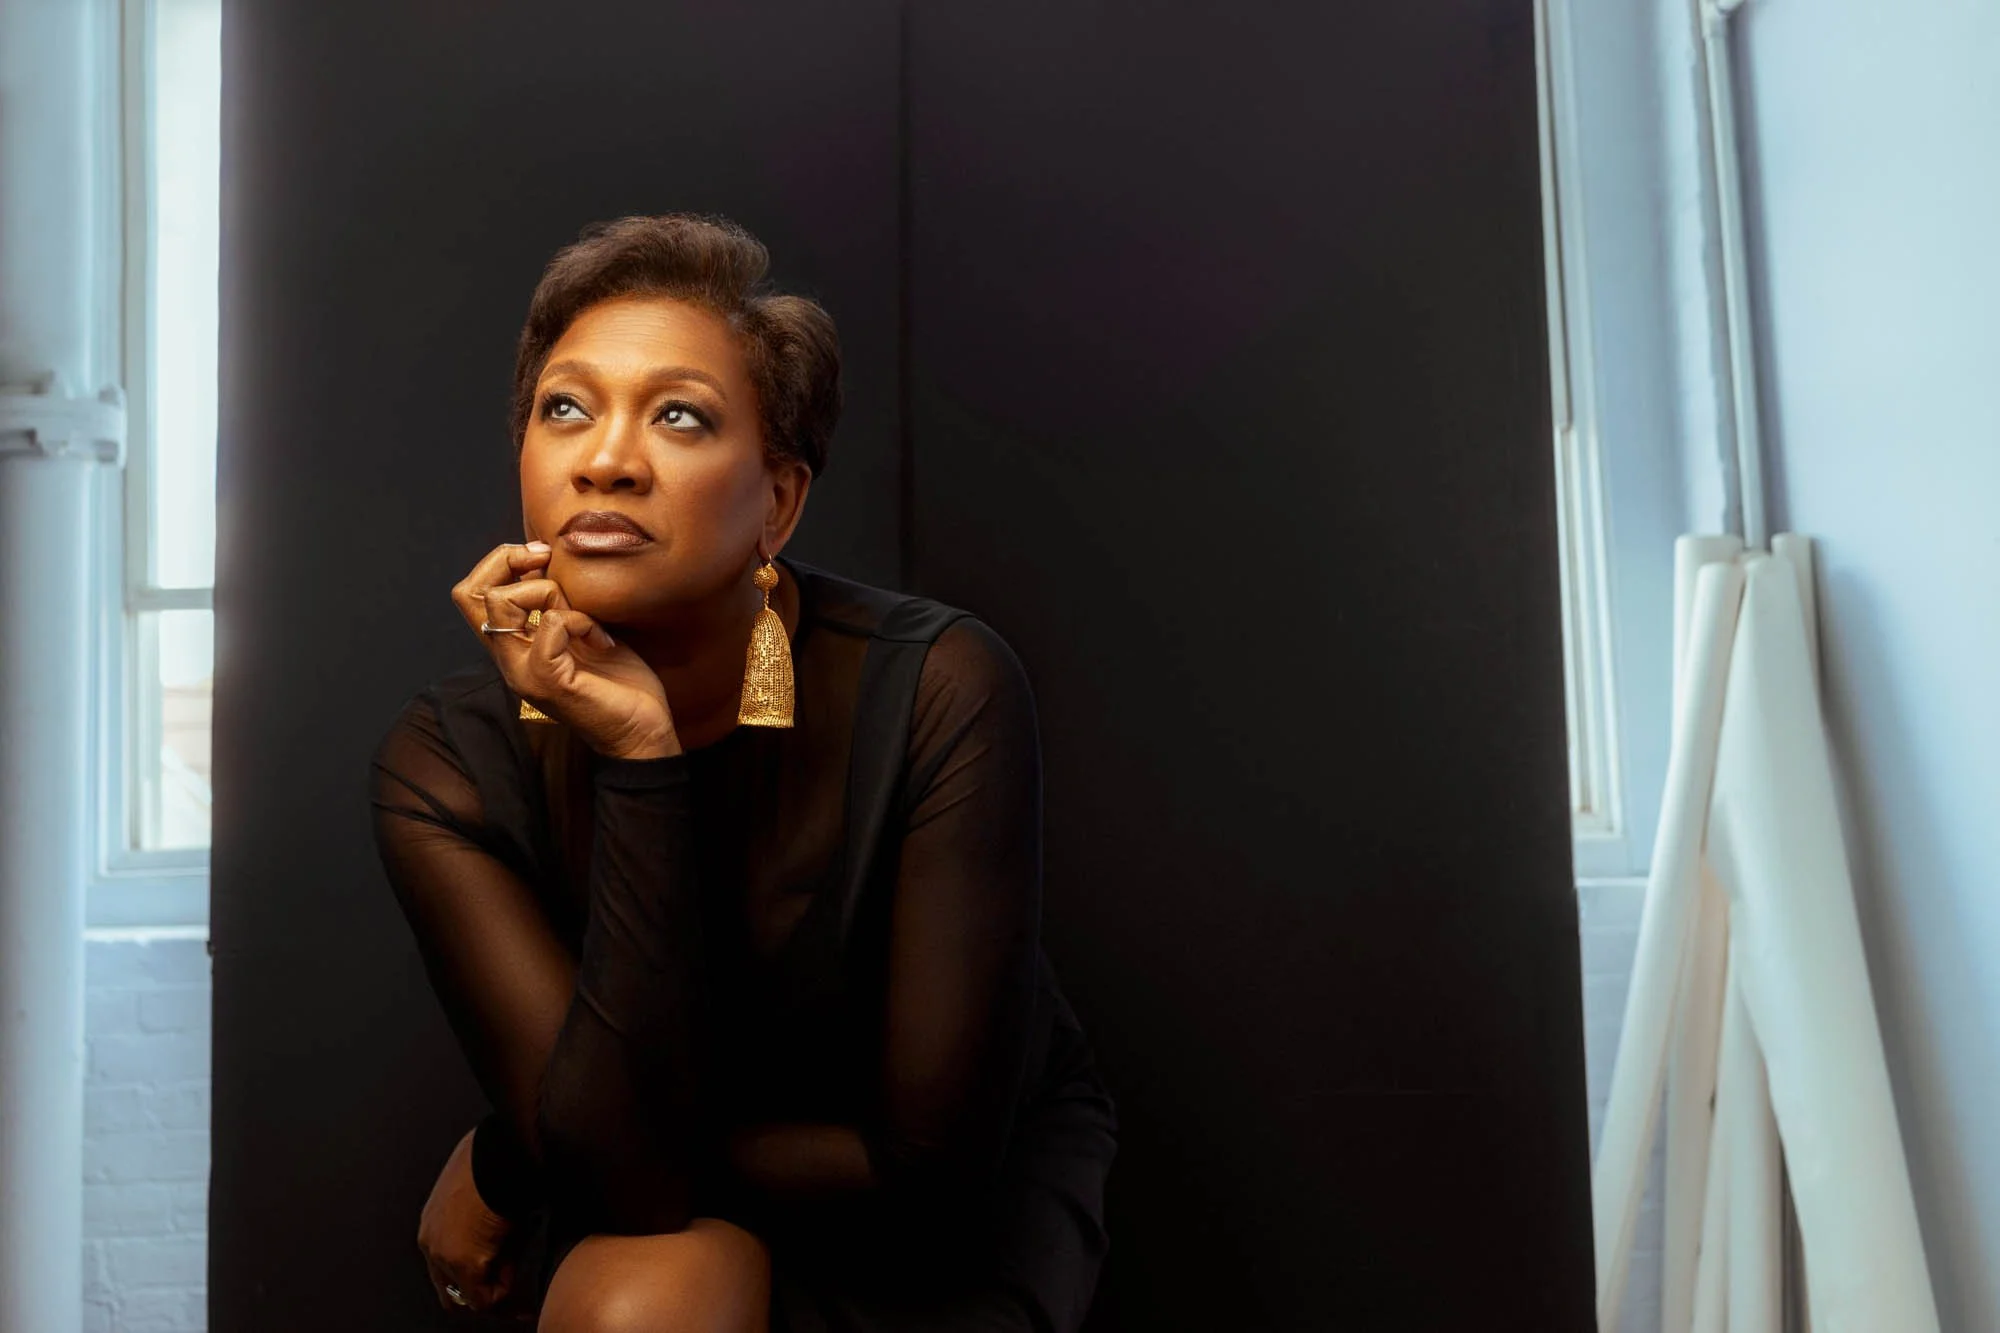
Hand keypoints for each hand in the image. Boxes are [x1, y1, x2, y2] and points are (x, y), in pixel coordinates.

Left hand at [417, 1127, 532, 1319]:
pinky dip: (507, 1290)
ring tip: (519, 1271)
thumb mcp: (483, 1193)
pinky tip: (519, 1265)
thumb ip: (483, 1226)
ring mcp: (444, 1255)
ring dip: (498, 1289)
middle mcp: (431, 1243)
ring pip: (470, 1296)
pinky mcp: (464, 1263)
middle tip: (512, 1296)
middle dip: (483, 1294)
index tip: (500, 1280)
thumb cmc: (497, 1159)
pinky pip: (486, 1297)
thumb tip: (503, 1250)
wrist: (503, 1149)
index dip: (477, 1279)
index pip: (446, 1270)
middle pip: (452, 1293)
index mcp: (434, 1223)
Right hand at [451, 541, 679, 758]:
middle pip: (470, 594)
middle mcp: (509, 660)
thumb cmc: (618, 681)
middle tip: (548, 563)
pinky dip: (579, 619)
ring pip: (501, 604)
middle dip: (508, 561)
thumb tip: (548, 560)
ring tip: (583, 614)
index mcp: (513, 646)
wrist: (641, 730)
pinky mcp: (549, 681)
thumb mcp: (583, 628)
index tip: (541, 556)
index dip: (499, 562)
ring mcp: (524, 673)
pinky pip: (551, 624)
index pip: (471, 594)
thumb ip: (559, 602)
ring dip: (548, 591)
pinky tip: (601, 639)